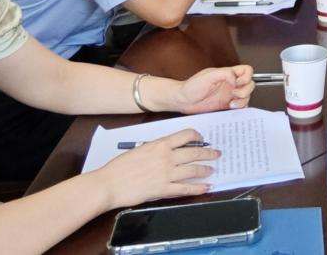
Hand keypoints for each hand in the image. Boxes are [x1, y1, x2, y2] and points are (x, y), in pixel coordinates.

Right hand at [96, 128, 218, 207]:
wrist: (110, 183)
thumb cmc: (120, 166)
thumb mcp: (140, 149)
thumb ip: (156, 149)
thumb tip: (168, 150)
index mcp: (160, 144)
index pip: (185, 135)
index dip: (197, 137)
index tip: (202, 140)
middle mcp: (166, 157)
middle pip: (195, 152)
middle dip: (209, 153)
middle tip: (216, 153)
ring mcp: (166, 174)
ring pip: (193, 170)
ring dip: (205, 169)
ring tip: (212, 170)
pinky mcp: (163, 189)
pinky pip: (185, 188)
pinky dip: (198, 188)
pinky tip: (205, 187)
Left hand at [175, 65, 254, 113]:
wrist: (183, 101)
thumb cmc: (191, 86)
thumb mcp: (208, 75)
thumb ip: (225, 73)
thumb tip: (236, 79)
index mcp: (227, 74)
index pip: (246, 70)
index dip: (246, 76)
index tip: (237, 82)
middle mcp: (230, 84)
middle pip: (250, 84)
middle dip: (245, 90)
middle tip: (234, 94)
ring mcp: (229, 96)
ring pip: (247, 97)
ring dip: (243, 101)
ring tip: (232, 104)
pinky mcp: (226, 106)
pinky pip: (240, 108)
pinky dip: (240, 109)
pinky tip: (231, 109)